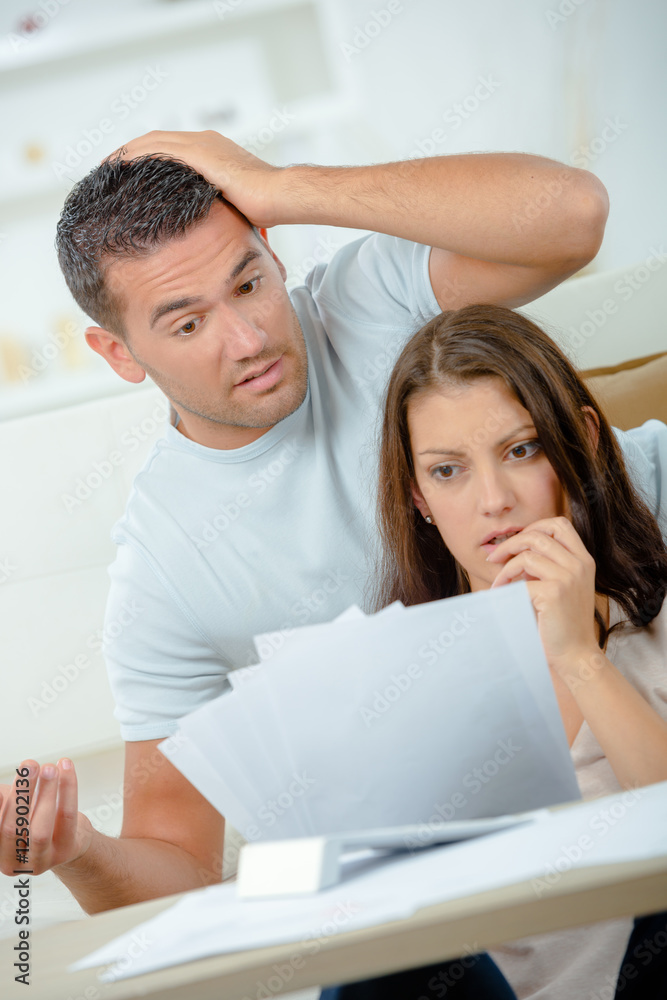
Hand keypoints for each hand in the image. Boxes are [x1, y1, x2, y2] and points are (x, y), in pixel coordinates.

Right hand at [0, 759, 93, 876]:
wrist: (68, 840)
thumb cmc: (33, 821)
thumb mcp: (11, 812)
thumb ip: (2, 801)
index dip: (0, 805)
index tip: (2, 787)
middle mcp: (15, 862)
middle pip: (13, 828)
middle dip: (21, 794)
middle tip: (29, 766)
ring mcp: (42, 860)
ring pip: (41, 827)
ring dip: (45, 792)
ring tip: (48, 768)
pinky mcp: (66, 850)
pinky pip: (67, 816)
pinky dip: (67, 789)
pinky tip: (65, 768)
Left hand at [108, 129, 282, 227]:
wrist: (281, 196)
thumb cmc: (269, 208)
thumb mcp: (235, 207)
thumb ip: (217, 209)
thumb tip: (208, 230)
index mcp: (214, 152)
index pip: (172, 151)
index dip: (149, 162)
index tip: (131, 177)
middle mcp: (205, 141)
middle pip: (156, 142)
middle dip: (131, 155)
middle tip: (109, 170)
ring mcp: (201, 144)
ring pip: (151, 142)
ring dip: (126, 154)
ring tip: (105, 169)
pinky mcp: (198, 153)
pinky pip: (155, 149)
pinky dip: (133, 156)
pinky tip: (118, 167)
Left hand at [487, 516, 598, 674]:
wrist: (575, 654)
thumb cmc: (562, 621)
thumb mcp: (559, 585)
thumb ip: (543, 565)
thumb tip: (508, 549)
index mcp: (583, 559)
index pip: (559, 524)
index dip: (533, 527)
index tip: (515, 543)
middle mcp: (580, 564)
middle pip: (538, 535)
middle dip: (510, 543)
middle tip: (495, 557)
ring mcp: (569, 577)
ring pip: (527, 555)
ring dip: (505, 568)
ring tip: (499, 583)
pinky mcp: (555, 593)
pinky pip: (521, 581)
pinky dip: (505, 586)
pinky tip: (500, 595)